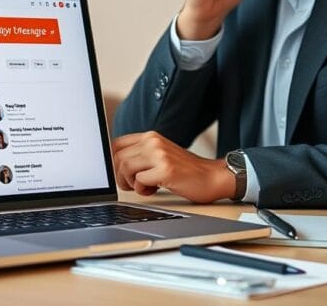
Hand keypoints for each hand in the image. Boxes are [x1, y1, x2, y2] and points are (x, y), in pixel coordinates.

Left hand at [112, 131, 235, 203]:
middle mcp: (153, 141)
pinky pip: (139, 181)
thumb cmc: (186, 171)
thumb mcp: (161, 155)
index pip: (116, 144)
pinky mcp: (165, 169)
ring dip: (131, 183)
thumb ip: (141, 155)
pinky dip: (143, 190)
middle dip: (120, 177)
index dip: (114, 163)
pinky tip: (155, 190)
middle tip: (132, 185)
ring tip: (145, 187)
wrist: (212, 177)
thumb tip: (115, 166)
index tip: (121, 175)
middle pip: (117, 158)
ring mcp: (159, 154)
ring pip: (125, 168)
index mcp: (150, 136)